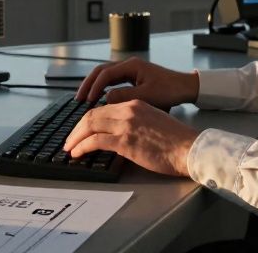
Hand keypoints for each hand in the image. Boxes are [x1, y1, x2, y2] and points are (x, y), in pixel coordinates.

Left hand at [63, 99, 198, 176]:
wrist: (189, 148)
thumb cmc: (176, 141)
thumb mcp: (154, 122)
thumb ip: (136, 123)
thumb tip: (121, 134)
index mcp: (135, 104)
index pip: (104, 108)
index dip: (88, 120)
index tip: (81, 130)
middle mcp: (128, 110)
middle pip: (92, 115)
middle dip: (77, 128)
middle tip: (70, 139)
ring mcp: (126, 125)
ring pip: (90, 125)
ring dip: (75, 138)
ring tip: (69, 147)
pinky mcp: (125, 141)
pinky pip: (95, 141)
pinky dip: (82, 147)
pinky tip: (77, 153)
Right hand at [75, 57, 198, 109]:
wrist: (185, 87)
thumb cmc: (169, 91)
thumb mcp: (147, 96)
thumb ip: (125, 97)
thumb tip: (105, 99)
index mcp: (132, 66)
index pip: (105, 74)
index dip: (94, 87)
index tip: (87, 100)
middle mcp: (129, 65)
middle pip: (101, 70)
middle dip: (88, 84)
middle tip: (78, 98)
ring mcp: (131, 70)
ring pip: (106, 75)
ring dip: (94, 85)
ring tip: (85, 99)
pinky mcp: (133, 77)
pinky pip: (113, 80)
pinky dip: (103, 88)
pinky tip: (99, 98)